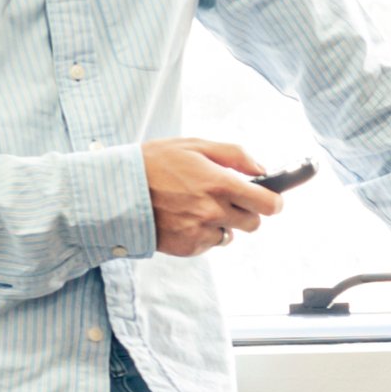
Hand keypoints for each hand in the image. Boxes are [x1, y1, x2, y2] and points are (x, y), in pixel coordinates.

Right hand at [146, 139, 283, 256]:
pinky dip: (203, 233)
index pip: (269, 204)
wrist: (116, 191)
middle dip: (246, 211)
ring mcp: (201, 231)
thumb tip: (261, 169)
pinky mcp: (189, 246)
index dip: (273, 201)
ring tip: (198, 206)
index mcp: (220, 184)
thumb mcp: (194, 145)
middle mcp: (214, 211)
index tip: (271, 198)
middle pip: (254, 223)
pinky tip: (185, 218)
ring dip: (223, 223)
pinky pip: (210, 243)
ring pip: (231, 234)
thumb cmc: (154, 163)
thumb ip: (234, 155)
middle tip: (227, 198)